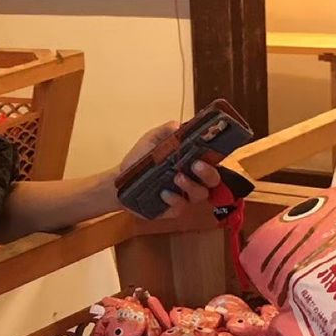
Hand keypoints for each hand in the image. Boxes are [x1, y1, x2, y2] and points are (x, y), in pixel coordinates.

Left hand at [115, 121, 230, 214]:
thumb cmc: (140, 159)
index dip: (215, 156)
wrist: (120, 180)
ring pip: (200, 195)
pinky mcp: (173, 210)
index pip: (212, 159)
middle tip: (196, 165)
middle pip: (213, 180)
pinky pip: (181, 207)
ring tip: (177, 177)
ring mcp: (184, 196)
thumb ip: (165, 131)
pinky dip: (175, 200)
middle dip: (208, 173)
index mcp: (192, 161)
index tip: (207, 151)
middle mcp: (193, 179)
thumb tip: (178, 126)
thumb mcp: (151, 140)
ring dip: (191, 186)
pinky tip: (163, 193)